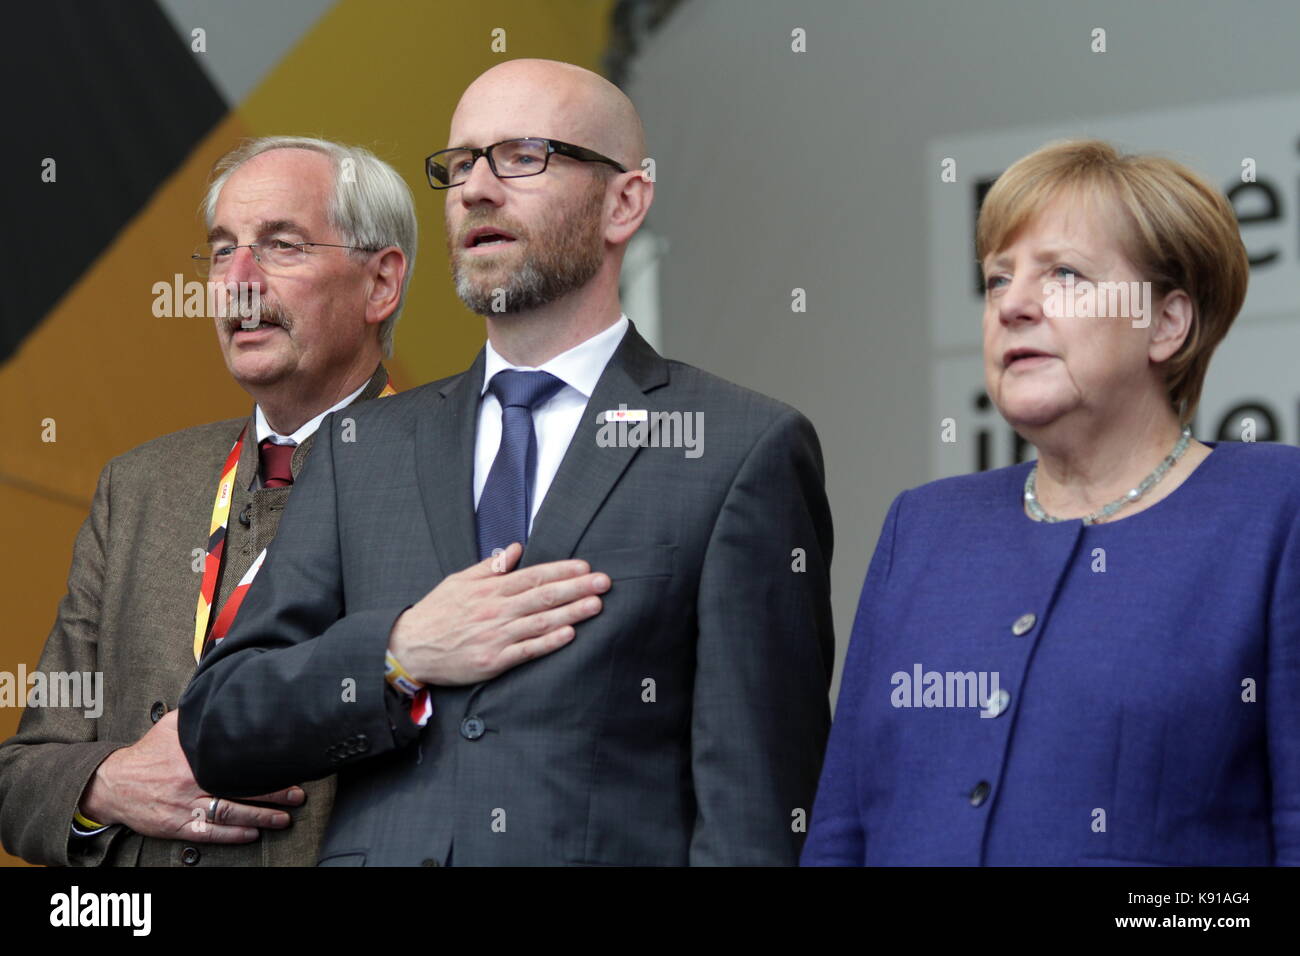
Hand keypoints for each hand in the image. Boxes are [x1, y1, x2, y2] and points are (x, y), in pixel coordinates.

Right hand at [78, 711, 304, 842]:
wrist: (113, 784)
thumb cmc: (147, 754)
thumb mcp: (170, 726)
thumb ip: (196, 714)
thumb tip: (220, 693)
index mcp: (193, 758)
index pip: (237, 761)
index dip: (264, 765)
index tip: (287, 764)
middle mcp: (192, 783)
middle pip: (241, 790)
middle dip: (274, 794)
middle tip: (298, 795)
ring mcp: (185, 807)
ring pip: (231, 814)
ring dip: (261, 817)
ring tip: (284, 818)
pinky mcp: (177, 826)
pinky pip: (210, 833)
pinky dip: (233, 835)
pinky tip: (252, 834)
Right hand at [388, 542, 608, 684]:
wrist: (409, 647)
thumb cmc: (436, 612)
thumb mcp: (460, 580)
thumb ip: (491, 566)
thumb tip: (516, 549)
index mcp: (490, 590)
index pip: (533, 576)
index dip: (562, 571)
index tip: (585, 566)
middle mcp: (496, 610)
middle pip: (543, 596)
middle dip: (577, 588)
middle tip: (604, 582)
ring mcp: (495, 636)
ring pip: (540, 622)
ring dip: (571, 612)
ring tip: (596, 605)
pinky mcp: (492, 661)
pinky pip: (526, 650)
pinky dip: (548, 642)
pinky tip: (568, 634)